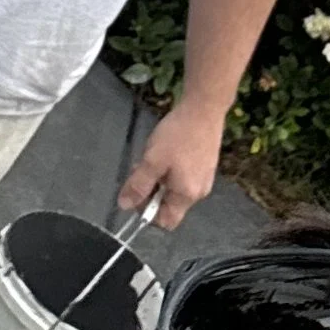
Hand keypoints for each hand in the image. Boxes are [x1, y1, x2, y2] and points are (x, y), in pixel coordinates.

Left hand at [117, 96, 224, 229]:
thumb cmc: (178, 135)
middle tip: (142, 167)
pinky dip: (170, 169)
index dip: (147, 212)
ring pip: (174, 189)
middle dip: (151, 191)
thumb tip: (124, 206)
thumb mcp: (152, 161)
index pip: (165, 222)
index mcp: (187, 195)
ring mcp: (204, 178)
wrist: (204, 108)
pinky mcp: (205, 166)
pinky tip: (166, 150)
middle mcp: (199, 192)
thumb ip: (138, 185)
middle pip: (169, 205)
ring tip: (154, 156)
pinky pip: (182, 177)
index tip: (137, 191)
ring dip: (159, 178)